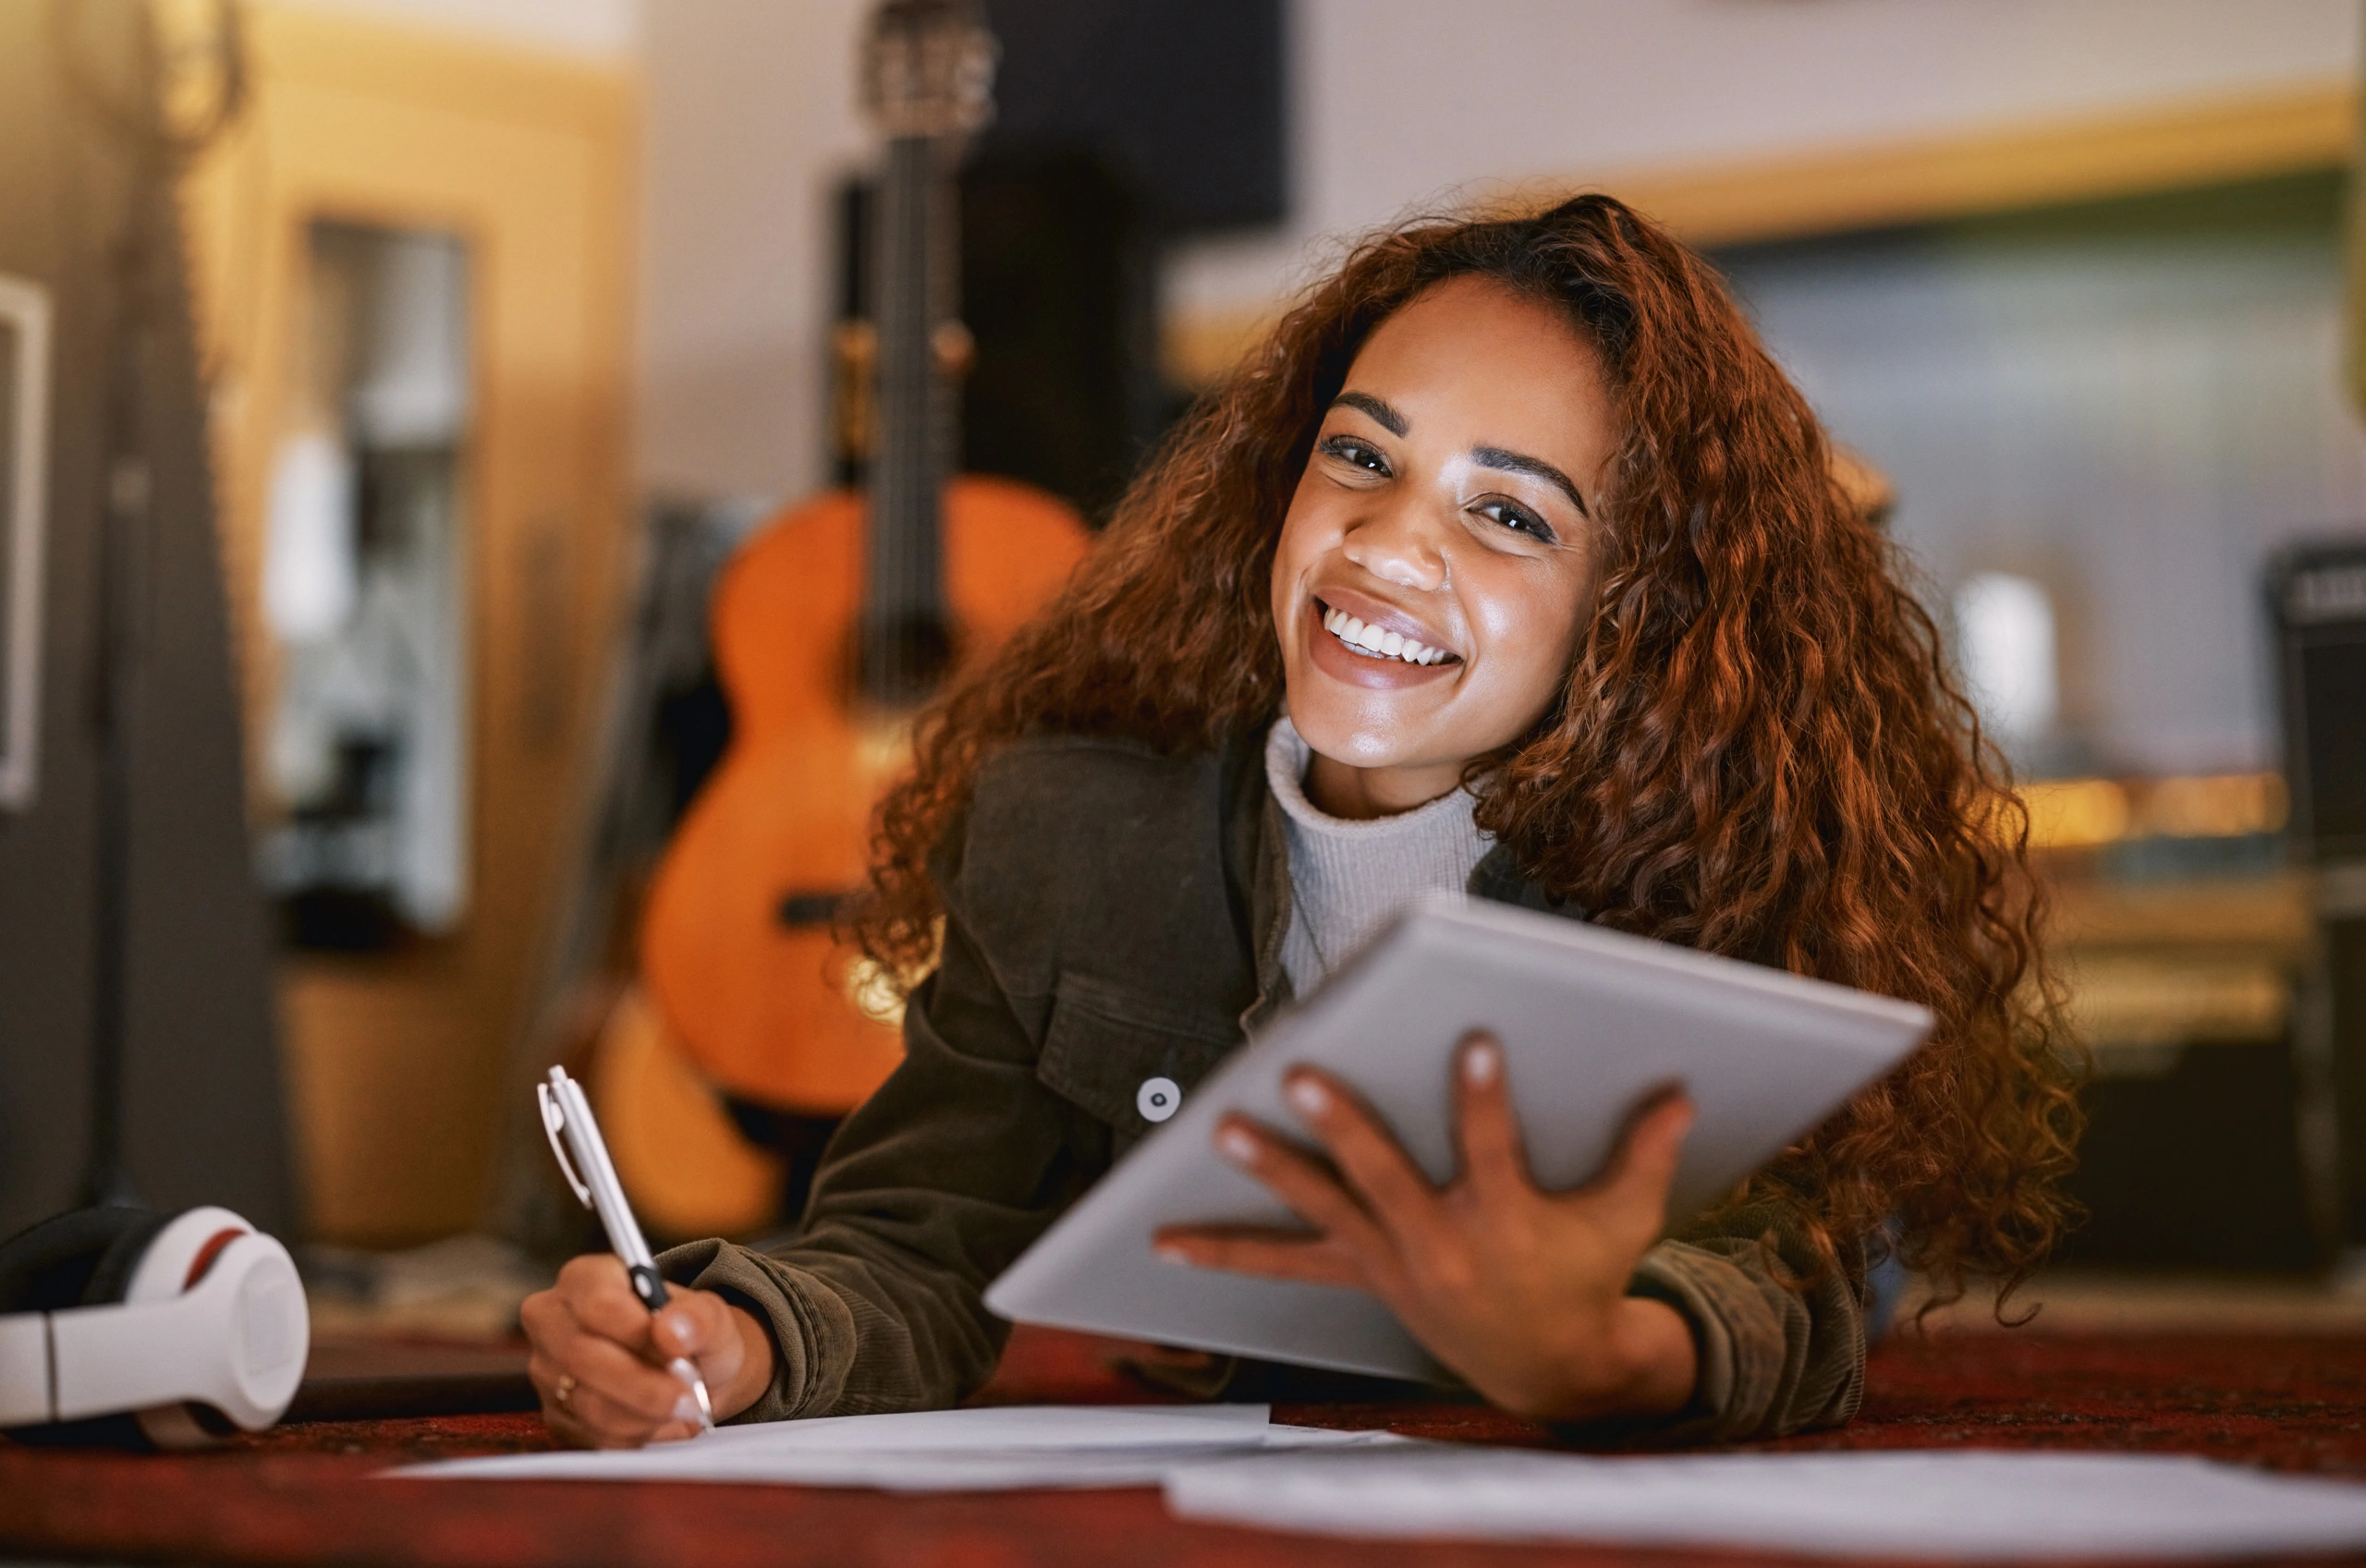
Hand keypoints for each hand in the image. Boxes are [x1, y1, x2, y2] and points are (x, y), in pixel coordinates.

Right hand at [520, 1255, 775, 1446]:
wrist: (689, 1372)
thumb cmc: (692, 1334)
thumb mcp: (711, 1317)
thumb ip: (699, 1317)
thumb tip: (671, 1330)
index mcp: (586, 1279)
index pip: (597, 1305)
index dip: (638, 1333)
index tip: (676, 1353)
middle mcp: (553, 1320)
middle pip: (582, 1357)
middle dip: (643, 1385)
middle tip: (688, 1399)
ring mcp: (548, 1370)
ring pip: (589, 1403)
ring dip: (645, 1414)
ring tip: (683, 1409)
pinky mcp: (556, 1415)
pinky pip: (593, 1435)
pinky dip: (637, 1435)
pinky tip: (662, 1423)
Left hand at [1154, 1032, 1698, 1423]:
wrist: (1547, 1368)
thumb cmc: (1586, 1277)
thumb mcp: (1626, 1219)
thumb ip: (1645, 1155)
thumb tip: (1682, 1091)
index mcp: (1503, 1221)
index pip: (1493, 1149)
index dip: (1485, 1098)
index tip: (1474, 1041)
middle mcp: (1437, 1243)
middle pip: (1382, 1176)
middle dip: (1341, 1125)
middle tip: (1300, 1074)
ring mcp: (1390, 1260)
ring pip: (1322, 1210)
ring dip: (1271, 1172)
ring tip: (1223, 1130)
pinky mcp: (1361, 1273)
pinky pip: (1282, 1264)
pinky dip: (1225, 1253)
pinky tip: (1166, 1242)